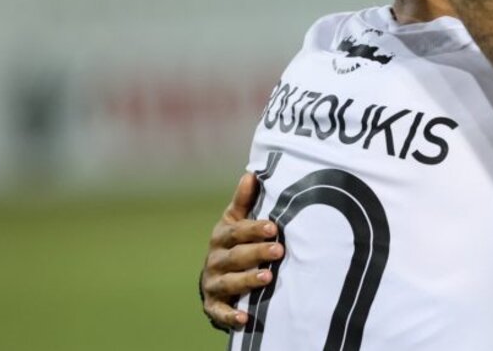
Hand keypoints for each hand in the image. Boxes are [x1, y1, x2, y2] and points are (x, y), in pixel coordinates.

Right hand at [200, 173, 283, 331]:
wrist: (216, 276)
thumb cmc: (234, 243)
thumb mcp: (236, 221)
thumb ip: (245, 201)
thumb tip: (252, 173)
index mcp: (222, 236)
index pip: (236, 231)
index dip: (254, 229)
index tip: (273, 227)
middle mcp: (215, 259)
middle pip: (235, 256)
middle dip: (256, 253)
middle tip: (279, 251)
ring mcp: (213, 282)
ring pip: (228, 282)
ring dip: (247, 281)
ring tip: (267, 278)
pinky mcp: (213, 304)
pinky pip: (220, 311)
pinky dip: (230, 315)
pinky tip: (244, 318)